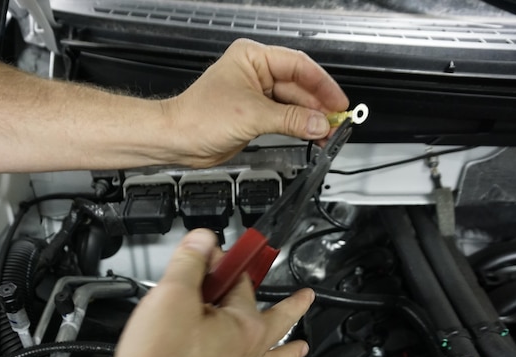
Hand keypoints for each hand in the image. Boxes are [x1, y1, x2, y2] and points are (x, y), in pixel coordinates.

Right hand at [106, 229, 313, 356]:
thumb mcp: (170, 297)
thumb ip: (188, 264)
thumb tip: (203, 241)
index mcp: (244, 326)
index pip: (239, 281)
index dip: (223, 262)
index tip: (209, 253)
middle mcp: (248, 355)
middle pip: (277, 323)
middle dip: (292, 307)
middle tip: (306, 297)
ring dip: (286, 352)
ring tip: (299, 349)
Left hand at [164, 38, 348, 167]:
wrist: (177, 140)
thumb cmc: (198, 117)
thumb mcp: (252, 116)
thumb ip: (290, 120)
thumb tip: (318, 123)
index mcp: (253, 58)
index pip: (298, 66)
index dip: (322, 85)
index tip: (338, 103)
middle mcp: (256, 73)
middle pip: (299, 87)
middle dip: (318, 107)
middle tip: (337, 123)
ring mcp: (257, 96)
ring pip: (294, 106)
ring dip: (311, 121)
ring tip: (328, 134)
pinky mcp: (256, 116)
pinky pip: (285, 120)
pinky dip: (299, 129)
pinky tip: (313, 136)